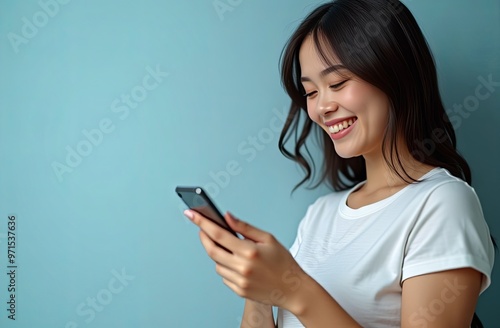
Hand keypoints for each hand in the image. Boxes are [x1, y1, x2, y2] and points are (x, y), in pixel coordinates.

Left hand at [184, 209, 305, 309]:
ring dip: (218, 254)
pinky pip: (224, 276)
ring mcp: (239, 281)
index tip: (191, 214)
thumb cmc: (283, 262)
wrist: (293, 289)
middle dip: (204, 237)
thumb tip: (226, 216)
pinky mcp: (239, 291)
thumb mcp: (268, 238)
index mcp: (249, 251)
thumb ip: (244, 227)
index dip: (202, 223)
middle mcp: (242, 267)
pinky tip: (237, 263)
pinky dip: (226, 267)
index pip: (218, 234)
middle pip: (212, 250)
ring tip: (230, 249)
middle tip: (202, 229)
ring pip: (217, 264)